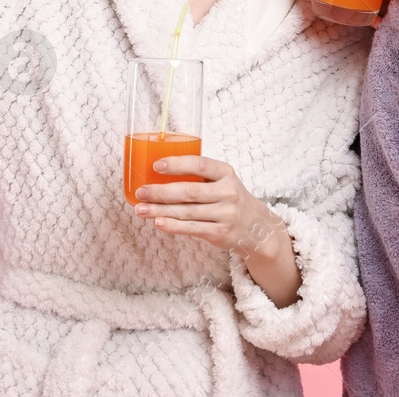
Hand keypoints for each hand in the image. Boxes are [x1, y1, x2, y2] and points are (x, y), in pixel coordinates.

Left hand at [134, 155, 284, 258]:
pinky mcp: (220, 233)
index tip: (156, 165)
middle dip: (161, 192)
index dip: (177, 164)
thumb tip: (158, 173)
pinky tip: (158, 223)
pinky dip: (173, 226)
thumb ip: (200, 175)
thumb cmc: (231, 199)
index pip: (200, 164)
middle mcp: (227, 192)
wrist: (257, 228)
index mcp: (226, 173)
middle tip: (141, 192)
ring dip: (160, 211)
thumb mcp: (224, 181)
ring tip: (141, 209)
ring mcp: (225, 214)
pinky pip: (192, 229)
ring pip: (187, 212)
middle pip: (189, 191)